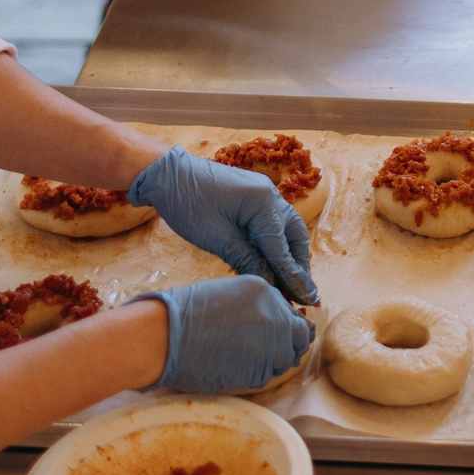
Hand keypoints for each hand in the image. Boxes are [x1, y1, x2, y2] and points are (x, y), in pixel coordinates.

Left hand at [128, 147, 316, 303]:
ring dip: (292, 254)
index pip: (281, 247)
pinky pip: (275, 222)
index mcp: (263, 203)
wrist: (168, 175)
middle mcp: (271, 195)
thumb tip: (270, 284)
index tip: (305, 299)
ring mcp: (265, 193)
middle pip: (295, 235)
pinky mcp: (255, 196)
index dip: (292, 276)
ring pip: (288, 228)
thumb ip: (247, 260)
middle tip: (305, 293)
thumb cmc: (188, 205)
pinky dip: (278, 243)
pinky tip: (275, 260)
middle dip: (300, 265)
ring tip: (293, 281)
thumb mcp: (216, 239)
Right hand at [140, 275, 314, 393]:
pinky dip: (254, 376)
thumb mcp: (227, 294)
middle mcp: (275, 316)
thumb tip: (268, 322)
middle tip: (266, 353)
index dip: (285, 328)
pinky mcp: (260, 371)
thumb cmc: (185, 313)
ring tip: (244, 360)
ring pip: (285, 360)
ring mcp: (271, 344)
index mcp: (265, 292)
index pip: (292, 315)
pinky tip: (234, 369)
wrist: (166, 336)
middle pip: (298, 338)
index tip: (277, 336)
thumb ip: (254, 305)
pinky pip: (266, 377)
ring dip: (271, 363)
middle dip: (287, 346)